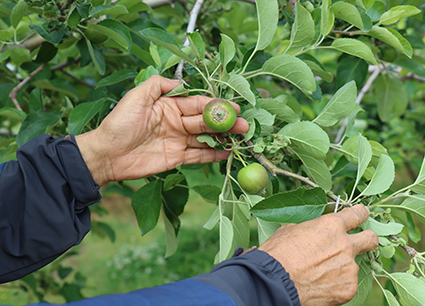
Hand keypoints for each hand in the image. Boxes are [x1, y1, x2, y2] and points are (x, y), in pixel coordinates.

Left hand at [76, 75, 248, 185]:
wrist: (107, 154)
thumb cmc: (120, 123)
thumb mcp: (137, 96)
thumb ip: (159, 85)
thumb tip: (183, 83)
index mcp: (169, 106)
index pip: (197, 103)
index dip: (215, 105)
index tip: (233, 106)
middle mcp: (177, 122)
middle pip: (206, 121)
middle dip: (225, 121)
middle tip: (243, 124)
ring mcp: (178, 141)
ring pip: (206, 138)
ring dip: (223, 138)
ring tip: (241, 138)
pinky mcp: (176, 158)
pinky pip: (198, 155)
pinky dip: (213, 155)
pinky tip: (227, 153)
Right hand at [259, 205, 377, 305]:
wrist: (275, 282)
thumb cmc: (278, 253)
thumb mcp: (290, 231)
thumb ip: (310, 230)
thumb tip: (312, 233)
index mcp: (331, 226)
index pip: (355, 214)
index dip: (360, 212)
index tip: (363, 213)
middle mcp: (346, 245)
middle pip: (370, 238)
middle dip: (368, 238)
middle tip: (361, 241)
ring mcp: (349, 268)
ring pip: (353, 265)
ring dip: (341, 267)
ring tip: (320, 273)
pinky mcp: (349, 289)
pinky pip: (347, 284)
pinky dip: (336, 285)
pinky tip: (320, 285)